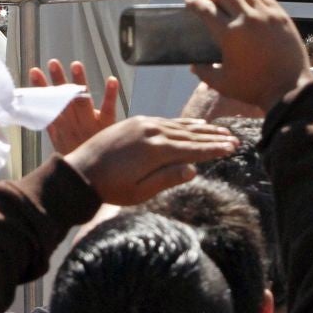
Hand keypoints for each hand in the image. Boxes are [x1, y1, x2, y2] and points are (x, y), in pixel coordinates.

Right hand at [30, 59, 118, 153]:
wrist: (91, 178)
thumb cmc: (76, 156)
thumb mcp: (60, 143)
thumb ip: (52, 126)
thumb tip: (36, 110)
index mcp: (61, 128)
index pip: (48, 104)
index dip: (42, 88)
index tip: (35, 71)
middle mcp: (73, 125)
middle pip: (64, 100)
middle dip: (58, 80)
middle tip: (53, 63)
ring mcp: (90, 125)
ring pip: (82, 101)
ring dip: (79, 82)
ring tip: (76, 65)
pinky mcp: (106, 127)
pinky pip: (108, 109)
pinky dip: (110, 95)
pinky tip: (112, 80)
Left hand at [65, 116, 238, 204]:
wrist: (79, 171)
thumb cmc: (110, 188)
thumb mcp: (141, 192)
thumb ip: (167, 178)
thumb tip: (193, 169)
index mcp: (156, 150)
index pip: (193, 148)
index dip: (214, 149)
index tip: (233, 148)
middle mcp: (152, 131)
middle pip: (189, 133)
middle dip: (212, 137)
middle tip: (233, 138)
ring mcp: (142, 123)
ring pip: (178, 125)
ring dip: (199, 128)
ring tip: (218, 129)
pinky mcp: (134, 121)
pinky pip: (165, 120)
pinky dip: (181, 123)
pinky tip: (190, 124)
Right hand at [187, 0, 312, 111]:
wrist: (290, 91)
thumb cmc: (253, 89)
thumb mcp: (221, 84)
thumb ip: (203, 72)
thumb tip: (193, 64)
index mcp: (229, 35)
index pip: (206, 9)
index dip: (194, 3)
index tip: (189, 2)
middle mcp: (247, 19)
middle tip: (210, 4)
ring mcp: (267, 15)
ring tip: (232, 6)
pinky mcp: (282, 17)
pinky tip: (251, 9)